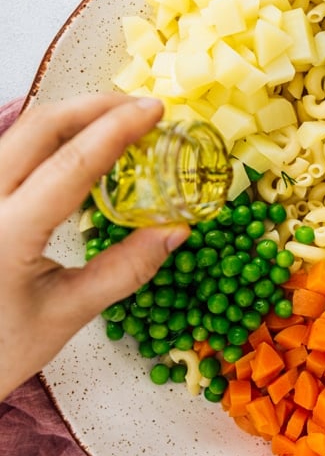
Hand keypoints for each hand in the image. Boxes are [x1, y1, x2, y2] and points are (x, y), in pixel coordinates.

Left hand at [0, 94, 188, 399]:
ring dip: (71, 117)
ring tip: (116, 121)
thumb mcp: (68, 314)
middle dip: (94, 107)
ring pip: (21, 133)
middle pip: (40, 127)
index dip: (117, 129)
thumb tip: (176, 232)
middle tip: (140, 108)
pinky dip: (50, 140)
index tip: (155, 110)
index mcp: (8, 232)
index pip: (72, 163)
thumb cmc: (0, 349)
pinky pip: (11, 152)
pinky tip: (78, 148)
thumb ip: (125, 269)